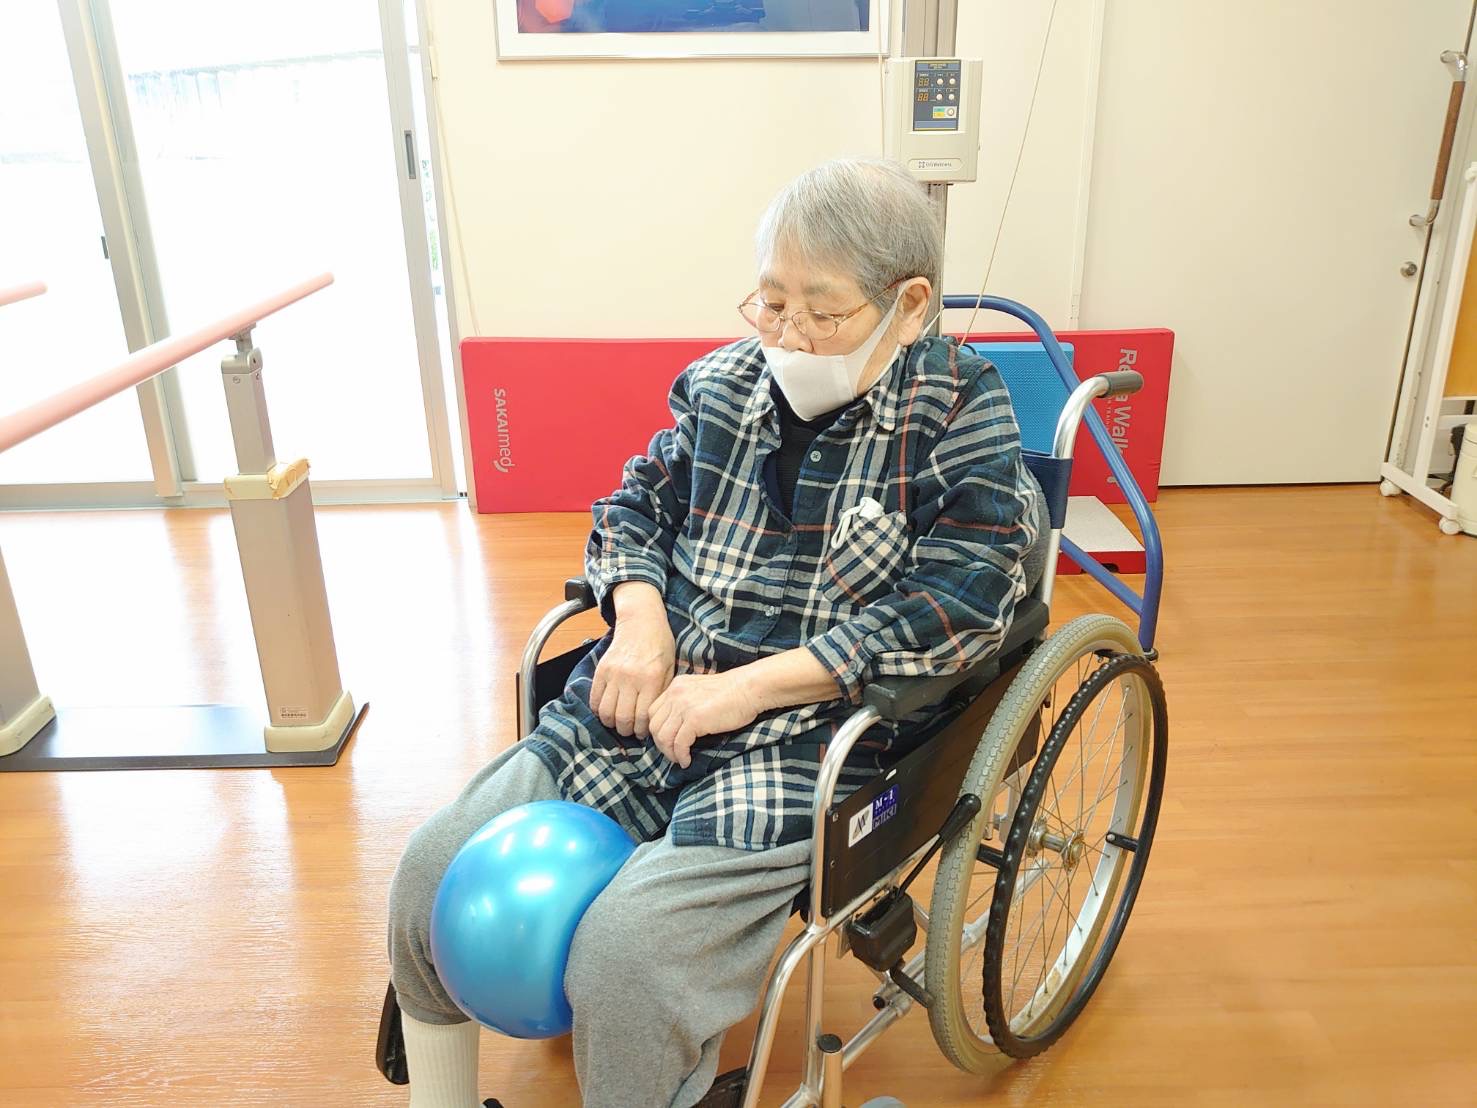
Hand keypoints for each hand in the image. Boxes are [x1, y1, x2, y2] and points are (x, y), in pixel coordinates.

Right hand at [589, 608, 675, 738]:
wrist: (641, 621)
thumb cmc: (660, 644)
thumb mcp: (670, 668)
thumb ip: (661, 693)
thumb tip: (655, 719)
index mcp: (652, 679)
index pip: (643, 716)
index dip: (643, 730)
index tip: (644, 732)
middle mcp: (631, 678)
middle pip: (623, 718)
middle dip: (627, 730)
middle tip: (631, 730)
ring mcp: (613, 674)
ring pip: (606, 712)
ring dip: (612, 723)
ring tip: (619, 722)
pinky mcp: (601, 670)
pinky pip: (595, 699)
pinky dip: (599, 711)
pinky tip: (608, 711)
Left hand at [649, 672, 764, 768]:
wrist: (750, 688)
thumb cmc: (733, 693)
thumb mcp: (701, 691)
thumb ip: (687, 702)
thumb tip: (679, 726)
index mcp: (676, 686)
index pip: (653, 712)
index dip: (657, 730)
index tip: (667, 742)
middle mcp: (675, 694)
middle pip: (654, 726)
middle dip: (661, 745)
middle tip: (673, 754)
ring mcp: (683, 706)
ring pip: (663, 737)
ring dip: (670, 753)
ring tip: (680, 759)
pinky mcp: (694, 719)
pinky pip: (678, 744)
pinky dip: (681, 756)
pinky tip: (687, 760)